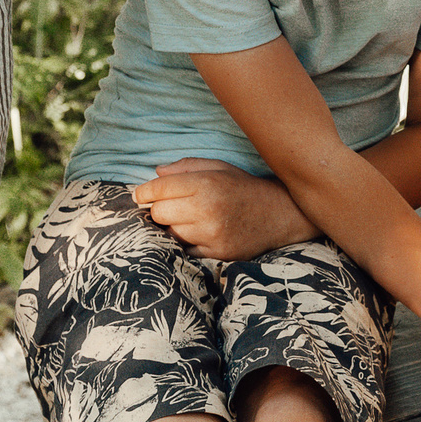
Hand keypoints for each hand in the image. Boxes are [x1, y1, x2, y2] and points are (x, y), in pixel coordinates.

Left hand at [134, 158, 317, 259]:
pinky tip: (198, 234)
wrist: (280, 214)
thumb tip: (155, 174)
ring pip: (169, 234)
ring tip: (189, 220)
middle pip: (158, 214)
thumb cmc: (243, 187)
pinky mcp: (217, 254)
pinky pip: (184, 251)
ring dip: (172, 228)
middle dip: (160, 209)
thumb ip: (185, 167)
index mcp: (206, 183)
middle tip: (171, 206)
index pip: (158, 189)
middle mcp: (207, 210)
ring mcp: (212, 235)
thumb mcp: (218, 167)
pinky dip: (186, 244)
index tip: (140, 195)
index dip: (144, 192)